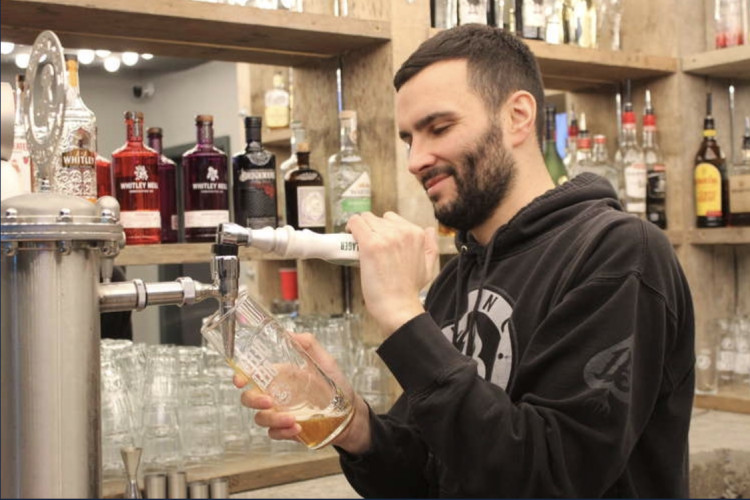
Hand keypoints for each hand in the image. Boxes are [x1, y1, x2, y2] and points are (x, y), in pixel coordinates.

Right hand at [235, 332, 371, 453]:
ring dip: (273, 419)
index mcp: (281, 377)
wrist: (350, 413)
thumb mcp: (325, 361)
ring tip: (293, 419)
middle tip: (268, 401)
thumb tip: (290, 334)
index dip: (241, 377)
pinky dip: (282, 432)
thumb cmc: (336, 385)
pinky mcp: (287, 430)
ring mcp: (280, 413)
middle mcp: (277, 395)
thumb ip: (309, 345)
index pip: (252, 375)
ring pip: (261, 418)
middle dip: (254, 400)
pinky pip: (274, 434)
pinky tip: (297, 428)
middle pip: (249, 398)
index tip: (240, 381)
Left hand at [347, 211, 438, 333]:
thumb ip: (430, 245)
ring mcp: (386, 237)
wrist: (398, 307)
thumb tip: (429, 229)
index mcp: (417, 234)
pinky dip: (350, 228)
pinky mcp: (371, 244)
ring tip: (358, 244)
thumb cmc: (409, 291)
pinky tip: (350, 237)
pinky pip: (355, 223)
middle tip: (367, 246)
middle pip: (377, 218)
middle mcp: (403, 231)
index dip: (381, 229)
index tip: (377, 240)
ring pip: (365, 219)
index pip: (392, 218)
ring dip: (359, 229)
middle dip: (370, 230)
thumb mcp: (429, 266)